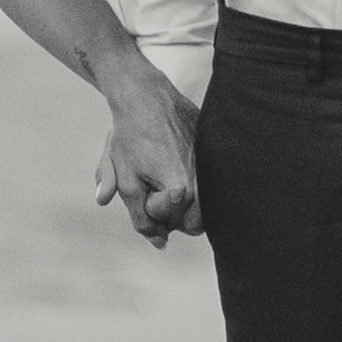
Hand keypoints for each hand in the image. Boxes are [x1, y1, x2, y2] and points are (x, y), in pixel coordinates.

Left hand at [92, 61, 203, 248]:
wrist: (145, 97)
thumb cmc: (132, 139)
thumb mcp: (127, 181)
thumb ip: (141, 218)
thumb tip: (158, 243)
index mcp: (182, 188)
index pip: (174, 225)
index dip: (154, 212)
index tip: (144, 187)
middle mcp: (203, 178)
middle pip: (197, 222)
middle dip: (176, 214)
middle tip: (155, 189)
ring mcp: (212, 163)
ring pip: (206, 204)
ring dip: (186, 200)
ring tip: (165, 177)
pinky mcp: (214, 149)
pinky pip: (210, 179)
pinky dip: (193, 179)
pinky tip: (175, 161)